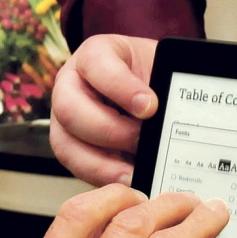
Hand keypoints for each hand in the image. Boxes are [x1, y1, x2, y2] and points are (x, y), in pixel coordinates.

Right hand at [49, 35, 158, 185]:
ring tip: (133, 174)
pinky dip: (101, 177)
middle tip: (141, 140)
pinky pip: (76, 167)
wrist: (150, 90)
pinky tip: (126, 181)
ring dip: (100, 163)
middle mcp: (69, 86)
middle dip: (108, 130)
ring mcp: (63, 120)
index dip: (121, 87)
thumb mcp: (160, 69)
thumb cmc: (152, 76)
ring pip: (65, 144)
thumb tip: (172, 117)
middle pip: (70, 110)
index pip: (97, 65)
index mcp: (93, 56)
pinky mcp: (70, 148)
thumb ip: (163, 85)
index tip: (150, 106)